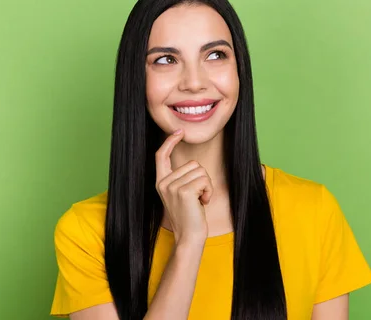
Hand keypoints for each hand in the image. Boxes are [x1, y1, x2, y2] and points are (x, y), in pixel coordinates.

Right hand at [155, 129, 213, 245]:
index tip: (178, 132)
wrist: (189, 237)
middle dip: (202, 179)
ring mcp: (172, 187)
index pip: (161, 156)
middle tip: (197, 197)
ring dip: (206, 186)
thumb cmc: (189, 216)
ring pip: (201, 171)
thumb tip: (192, 164)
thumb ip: (181, 179)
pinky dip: (209, 191)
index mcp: (161, 182)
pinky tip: (202, 203)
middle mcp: (164, 183)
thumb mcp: (180, 195)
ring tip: (199, 201)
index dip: (169, 142)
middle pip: (192, 164)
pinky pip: (205, 180)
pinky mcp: (184, 191)